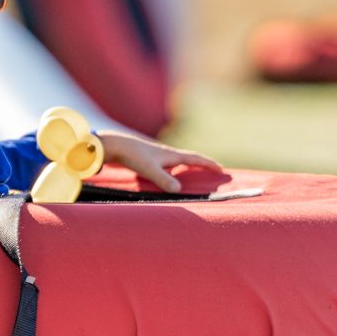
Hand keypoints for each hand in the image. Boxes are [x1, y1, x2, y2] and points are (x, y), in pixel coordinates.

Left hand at [100, 130, 219, 193]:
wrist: (115, 145)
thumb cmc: (133, 156)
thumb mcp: (150, 170)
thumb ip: (164, 180)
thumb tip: (178, 190)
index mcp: (171, 155)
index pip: (195, 159)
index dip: (208, 164)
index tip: (221, 169)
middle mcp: (167, 154)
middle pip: (189, 158)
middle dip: (202, 164)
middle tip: (214, 169)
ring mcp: (158, 155)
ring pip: (179, 161)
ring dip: (189, 166)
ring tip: (195, 172)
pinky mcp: (149, 158)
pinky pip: (168, 164)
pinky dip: (175, 169)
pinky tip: (169, 174)